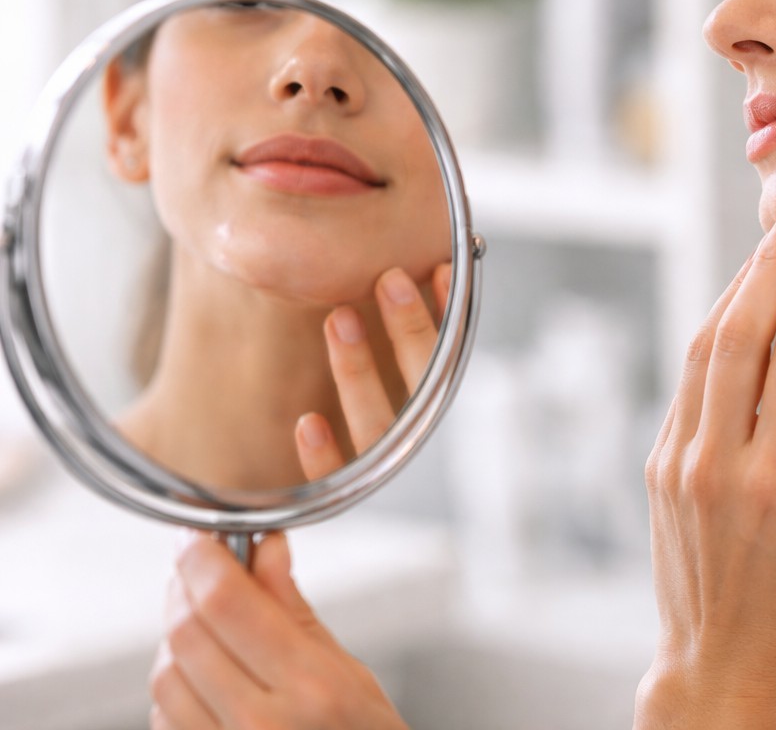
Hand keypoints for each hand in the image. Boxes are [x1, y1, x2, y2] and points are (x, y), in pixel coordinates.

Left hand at [150, 532, 407, 728]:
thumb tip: (263, 547)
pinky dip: (175, 689)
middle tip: (200, 569)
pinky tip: (205, 681)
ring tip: (209, 631)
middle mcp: (262, 726)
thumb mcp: (350, 673)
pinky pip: (163, 720)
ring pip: (163, 676)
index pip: (225, 603)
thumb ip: (294, 609)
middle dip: (184, 590)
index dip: (200, 558)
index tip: (196, 535)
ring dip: (177, 641)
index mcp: (311, 688)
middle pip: (185, 634)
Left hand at [296, 262, 450, 479]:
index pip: (450, 358)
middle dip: (410, 331)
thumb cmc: (381, 414)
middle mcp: (419, 438)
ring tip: (338, 319)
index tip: (437, 272)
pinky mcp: (345, 488)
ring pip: (376, 426)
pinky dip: (325, 455)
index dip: (444, 316)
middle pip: (422, 387)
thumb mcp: (399, 364)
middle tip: (390, 282)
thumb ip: (406, 329)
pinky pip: (337, 477)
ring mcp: (384, 466)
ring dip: (358, 371)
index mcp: (437, 406)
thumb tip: (408, 268)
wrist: (386, 524)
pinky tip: (309, 423)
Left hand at [639, 195, 775, 728]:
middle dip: (775, 259)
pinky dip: (719, 328)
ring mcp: (678, 460)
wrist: (725, 659)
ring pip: (706, 345)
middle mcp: (719, 463)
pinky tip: (746, 300)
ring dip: (741, 283)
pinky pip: (690, 377)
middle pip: (741, 331)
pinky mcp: (658, 461)